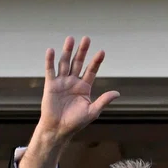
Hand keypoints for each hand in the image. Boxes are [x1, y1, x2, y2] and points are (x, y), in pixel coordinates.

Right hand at [20, 36, 119, 167]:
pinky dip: (50, 61)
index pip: (91, 71)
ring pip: (65, 63)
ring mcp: (62, 82)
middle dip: (82, 51)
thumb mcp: (93, 111)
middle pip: (78, 63)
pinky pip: (50, 70)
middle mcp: (73, 82)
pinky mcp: (50, 85)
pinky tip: (51, 50)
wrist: (59, 129)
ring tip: (70, 39)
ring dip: (67, 51)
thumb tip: (117, 93)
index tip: (102, 52)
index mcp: (84, 87)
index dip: (96, 62)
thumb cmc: (76, 122)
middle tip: (86, 39)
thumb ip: (103, 100)